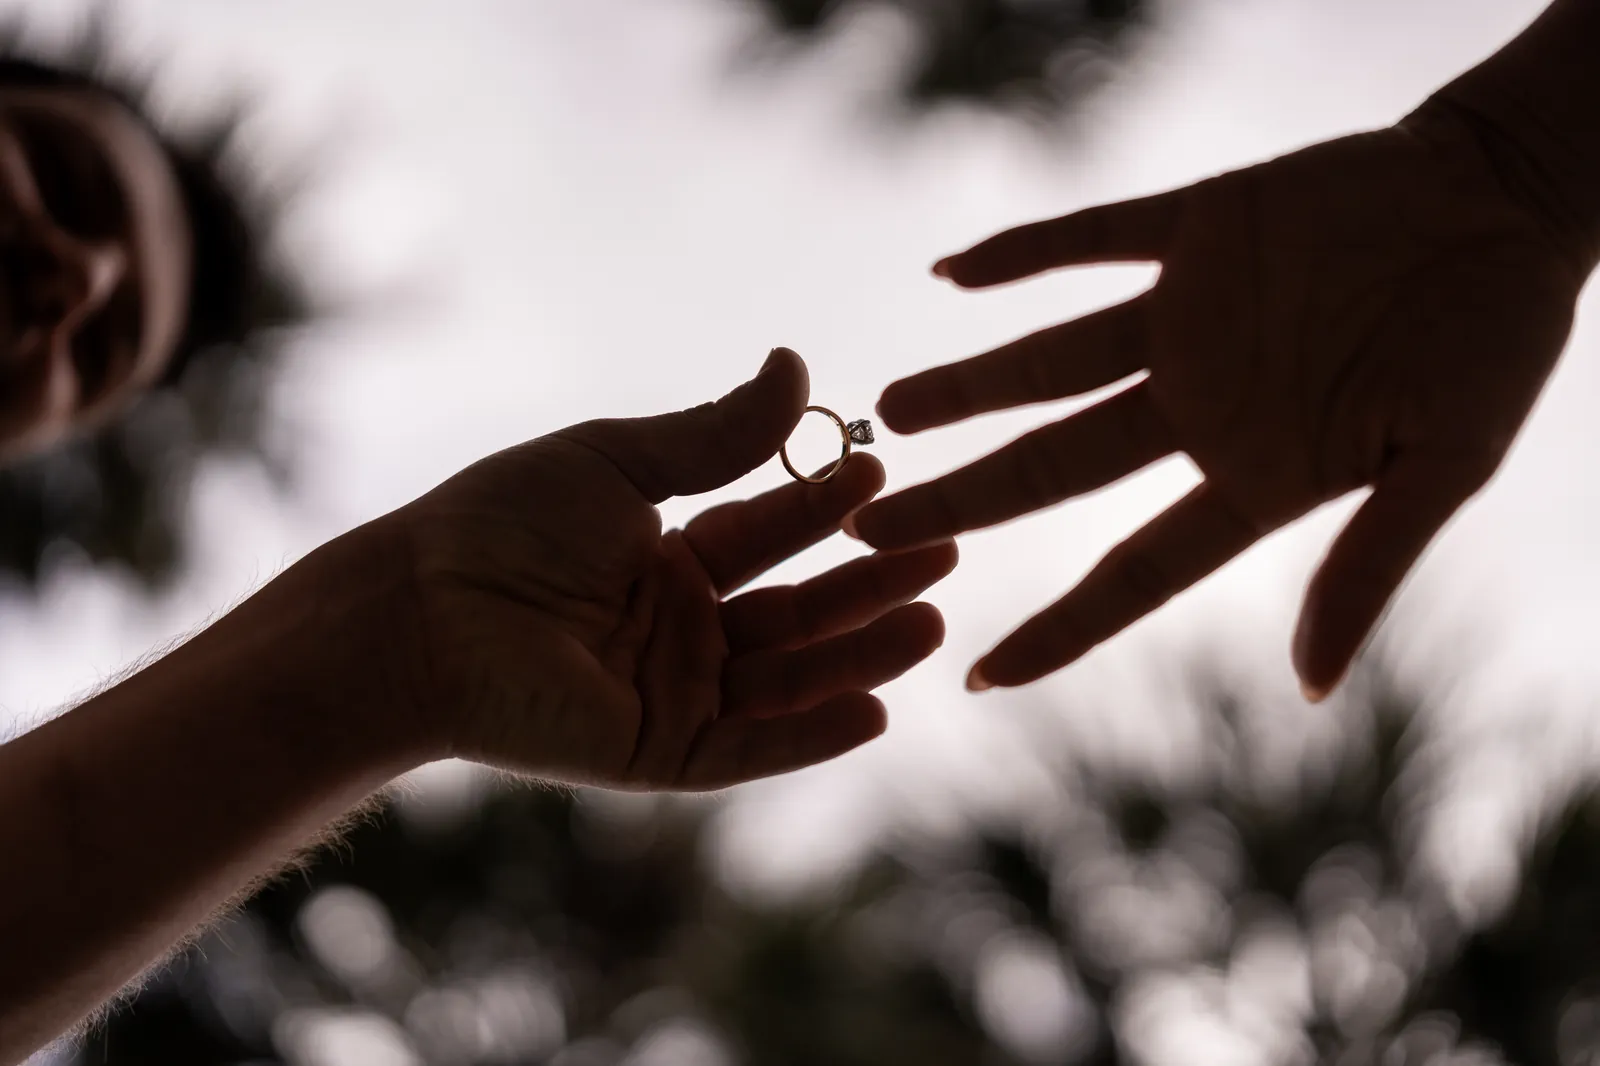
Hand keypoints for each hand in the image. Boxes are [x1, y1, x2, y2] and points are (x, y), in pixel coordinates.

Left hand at [390, 348, 953, 789]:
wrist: (417, 608)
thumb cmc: (500, 526)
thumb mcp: (619, 464)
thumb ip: (715, 434)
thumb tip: (798, 367)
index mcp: (667, 561)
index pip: (770, 536)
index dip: (825, 511)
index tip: (883, 477)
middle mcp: (679, 630)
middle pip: (796, 608)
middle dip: (867, 583)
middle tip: (943, 550)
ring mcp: (674, 693)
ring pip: (787, 676)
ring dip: (860, 653)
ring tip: (930, 620)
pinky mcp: (658, 752)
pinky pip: (749, 747)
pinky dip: (811, 734)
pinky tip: (875, 708)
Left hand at [852, 109, 1588, 698]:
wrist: (1514, 202)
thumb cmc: (1498, 342)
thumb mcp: (1445, 466)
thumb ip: (1369, 566)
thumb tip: (1315, 689)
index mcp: (1255, 475)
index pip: (1136, 571)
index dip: (1059, 627)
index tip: (977, 677)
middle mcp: (1199, 406)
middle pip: (1054, 469)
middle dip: (963, 501)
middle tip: (867, 531)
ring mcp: (1191, 317)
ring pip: (1050, 362)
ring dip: (969, 384)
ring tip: (888, 412)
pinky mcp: (1198, 225)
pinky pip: (1093, 236)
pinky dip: (1025, 251)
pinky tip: (951, 272)